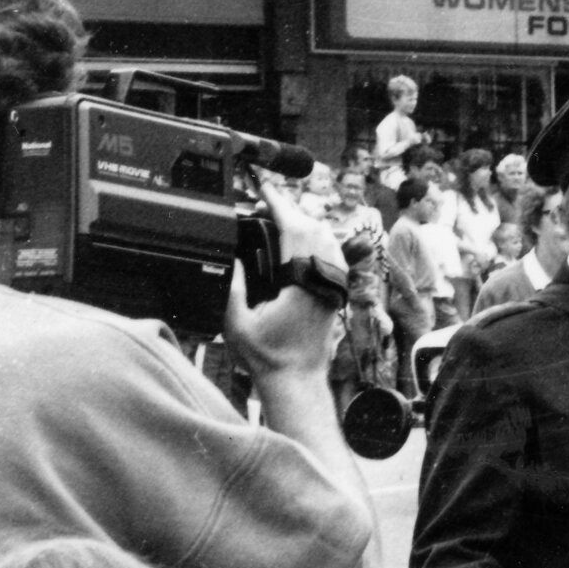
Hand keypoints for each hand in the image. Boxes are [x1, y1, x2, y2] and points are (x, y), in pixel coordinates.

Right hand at [225, 176, 352, 378]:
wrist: (296, 379)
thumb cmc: (266, 356)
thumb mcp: (236, 322)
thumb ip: (232, 287)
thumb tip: (232, 257)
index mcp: (301, 283)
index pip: (295, 230)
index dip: (280, 204)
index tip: (265, 188)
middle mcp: (323, 280)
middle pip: (314, 227)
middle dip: (289, 209)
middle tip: (264, 203)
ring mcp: (334, 286)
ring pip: (327, 238)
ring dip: (304, 223)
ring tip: (277, 218)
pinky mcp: (336, 292)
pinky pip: (332, 254)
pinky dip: (316, 239)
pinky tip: (299, 239)